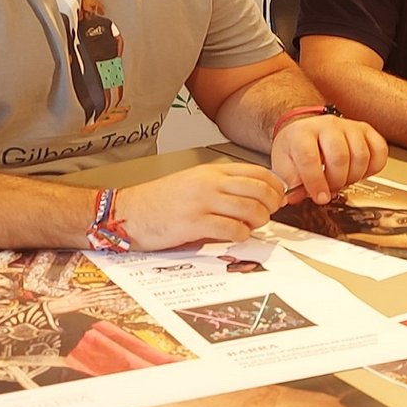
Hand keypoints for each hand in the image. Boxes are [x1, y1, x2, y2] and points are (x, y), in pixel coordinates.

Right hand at [113, 164, 287, 249]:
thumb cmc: (160, 201)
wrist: (129, 212)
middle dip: (271, 206)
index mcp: (211, 171)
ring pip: (251, 210)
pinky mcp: (194, 224)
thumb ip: (222, 186)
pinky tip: (234, 236)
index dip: (274, 187)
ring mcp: (202, 202)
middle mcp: (209, 183)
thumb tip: (254, 197)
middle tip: (266, 215)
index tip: (277, 198)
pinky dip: (241, 235)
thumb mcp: (194, 182)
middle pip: (260, 190)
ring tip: (250, 227)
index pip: (258, 172)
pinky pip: (232, 230)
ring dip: (258, 222)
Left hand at [271, 114, 388, 203]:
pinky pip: (379, 150)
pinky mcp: (366, 130)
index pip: (310, 158)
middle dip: (337, 181)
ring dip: (354, 176)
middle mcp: (327, 126)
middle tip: (331, 190)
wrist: (306, 129)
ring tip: (342, 180)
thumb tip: (294, 198)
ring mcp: (349, 126)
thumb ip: (289, 184)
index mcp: (303, 133)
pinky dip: (373, 168)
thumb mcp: (284, 165)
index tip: (320, 197)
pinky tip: (359, 172)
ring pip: (361, 155)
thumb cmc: (296, 148)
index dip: (316, 182)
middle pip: (340, 157)